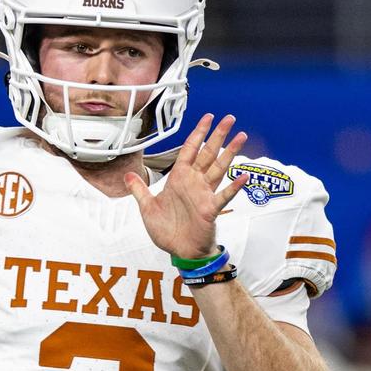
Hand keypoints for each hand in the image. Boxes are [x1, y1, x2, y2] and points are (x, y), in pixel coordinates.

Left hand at [125, 114, 247, 259]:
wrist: (179, 252)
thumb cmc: (167, 231)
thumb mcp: (147, 208)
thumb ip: (139, 190)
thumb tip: (128, 174)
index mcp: (179, 179)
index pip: (190, 150)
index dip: (198, 133)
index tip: (208, 118)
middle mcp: (194, 183)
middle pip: (208, 153)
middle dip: (218, 135)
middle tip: (230, 118)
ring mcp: (204, 194)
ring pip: (219, 168)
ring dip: (230, 153)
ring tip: (241, 137)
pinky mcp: (211, 208)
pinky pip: (224, 195)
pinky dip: (234, 186)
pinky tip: (243, 176)